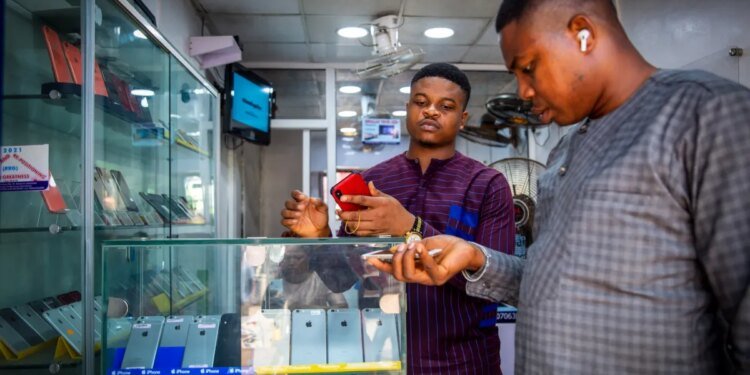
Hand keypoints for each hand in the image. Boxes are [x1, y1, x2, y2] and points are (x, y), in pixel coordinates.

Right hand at [280, 190, 330, 236]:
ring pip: (284, 212)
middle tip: (302, 208)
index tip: (302, 197)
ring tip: (299, 215)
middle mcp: (296, 207)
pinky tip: (296, 221)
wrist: (320, 230)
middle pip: (287, 203)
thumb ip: (320, 202)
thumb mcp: (323, 209)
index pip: (295, 194)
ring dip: (290, 213)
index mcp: (303, 201)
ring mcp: (293, 216)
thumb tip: (313, 199)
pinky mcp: (291, 224)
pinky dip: (288, 221)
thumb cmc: (320, 218)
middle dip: (293, 205)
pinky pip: (284, 221)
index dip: (296, 194)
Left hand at [336, 182, 413, 236]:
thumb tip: (369, 184)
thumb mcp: (388, 198)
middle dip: (344, 214)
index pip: (363, 200)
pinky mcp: (374, 233)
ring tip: (342, 217)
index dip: (351, 198)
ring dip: (347, 222)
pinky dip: (353, 229)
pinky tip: (350, 225)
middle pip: (356, 215)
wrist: (404, 225)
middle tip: (338, 210)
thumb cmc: (396, 209)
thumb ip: (376, 192)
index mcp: (380, 204)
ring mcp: (375, 225)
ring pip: (356, 226)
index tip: (342, 197)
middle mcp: (377, 215)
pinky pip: (360, 233)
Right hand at [366, 235, 485, 285]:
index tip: (369, 258)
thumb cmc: (443, 246)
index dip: (381, 266)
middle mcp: (420, 277)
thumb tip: (391, 249)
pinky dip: (422, 257)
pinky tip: (421, 247)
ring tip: (412, 245)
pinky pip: (428, 269)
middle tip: (400, 246)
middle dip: (395, 260)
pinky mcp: (440, 276)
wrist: (464, 247)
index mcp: (413, 269)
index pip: (393, 271)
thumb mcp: (421, 244)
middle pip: (399, 276)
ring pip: (409, 275)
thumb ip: (408, 248)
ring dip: (407, 259)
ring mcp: (430, 279)